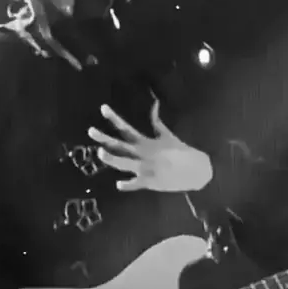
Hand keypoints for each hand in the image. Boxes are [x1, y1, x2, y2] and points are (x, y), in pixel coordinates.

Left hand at [87, 99, 212, 191]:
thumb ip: (157, 122)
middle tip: (90, 131)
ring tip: (99, 152)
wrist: (197, 171)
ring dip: (111, 159)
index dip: (114, 118)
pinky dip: (127, 185)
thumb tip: (154, 104)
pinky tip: (118, 185)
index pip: (127, 128)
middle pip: (120, 145)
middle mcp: (143, 154)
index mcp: (147, 142)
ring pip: (124, 164)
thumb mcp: (168, 135)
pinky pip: (135, 184)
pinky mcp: (150, 183)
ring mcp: (145, 169)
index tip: (102, 108)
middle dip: (105, 138)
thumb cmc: (181, 152)